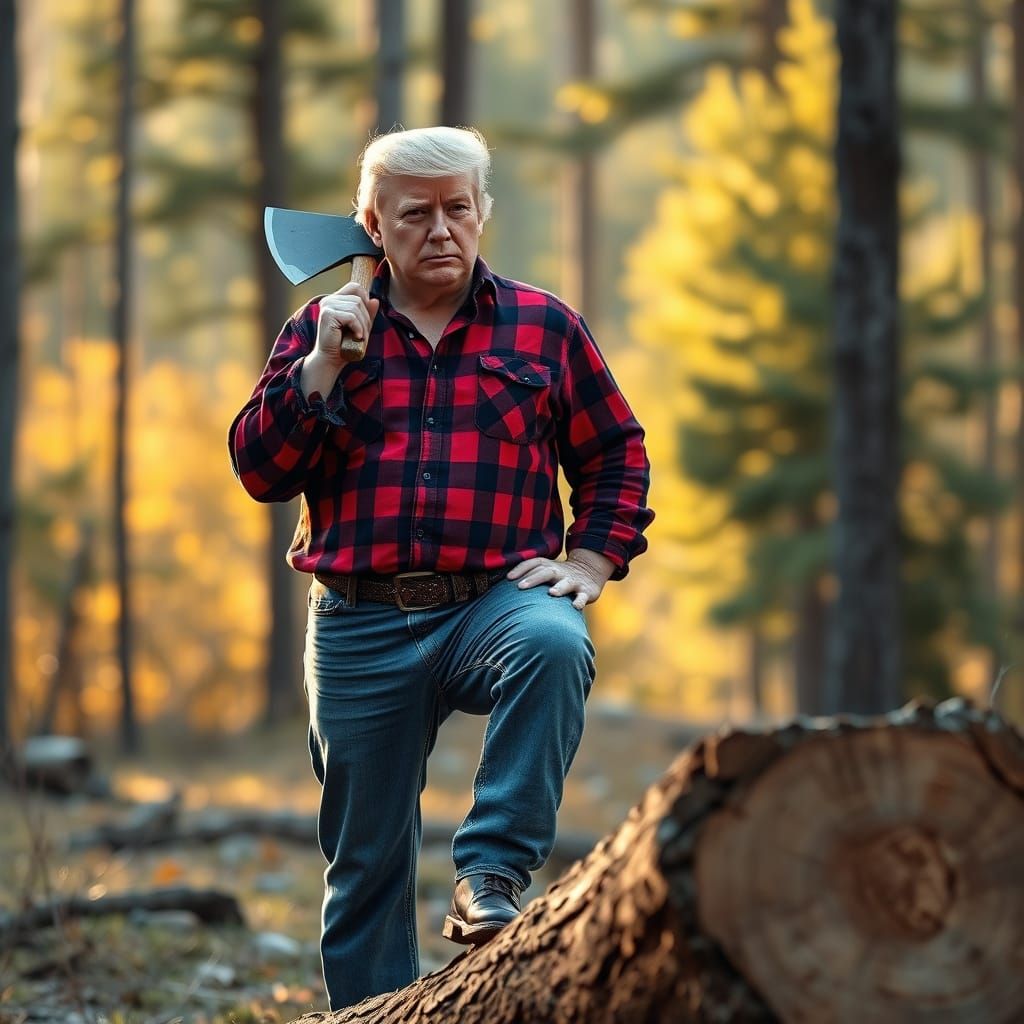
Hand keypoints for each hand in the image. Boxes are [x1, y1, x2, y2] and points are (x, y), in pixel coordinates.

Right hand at [301, 284, 379, 398]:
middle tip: (363, 333)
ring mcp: (327, 306)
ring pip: (356, 307)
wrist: (331, 359)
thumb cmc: (345, 344)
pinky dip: (358, 328)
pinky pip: (351, 316)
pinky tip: (356, 337)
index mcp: (335, 299)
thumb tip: (375, 300)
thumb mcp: (361, 327)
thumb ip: (367, 313)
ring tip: (360, 337)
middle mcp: (329, 299)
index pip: (355, 287)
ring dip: (363, 325)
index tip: (365, 318)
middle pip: (359, 299)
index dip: (365, 299)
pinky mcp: (328, 314)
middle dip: (366, 318)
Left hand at [506, 550, 615, 609]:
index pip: (533, 563)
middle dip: (533, 579)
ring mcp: (573, 582)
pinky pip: (582, 596)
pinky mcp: (586, 591)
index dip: (521, 569)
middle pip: (546, 572)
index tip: (508, 578)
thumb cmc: (559, 576)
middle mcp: (560, 572)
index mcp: (549, 567)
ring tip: (551, 593)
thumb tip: (500, 587)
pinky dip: (579, 601)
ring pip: (566, 583)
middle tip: (520, 587)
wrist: (589, 571)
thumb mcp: (545, 572)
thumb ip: (529, 577)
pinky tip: (575, 607)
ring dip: (559, 587)